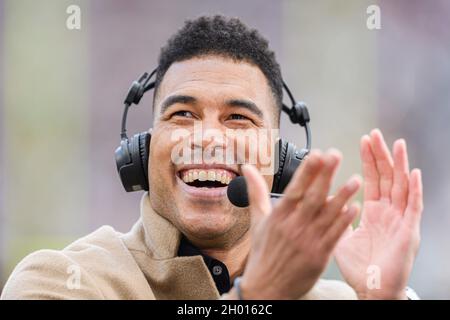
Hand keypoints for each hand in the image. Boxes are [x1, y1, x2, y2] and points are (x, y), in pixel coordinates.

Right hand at [239, 150, 360, 298]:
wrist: (267, 288)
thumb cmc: (263, 253)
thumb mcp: (257, 221)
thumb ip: (255, 192)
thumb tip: (246, 169)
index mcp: (278, 216)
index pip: (294, 189)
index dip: (306, 171)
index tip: (317, 154)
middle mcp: (293, 227)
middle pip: (312, 197)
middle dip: (325, 175)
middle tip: (336, 155)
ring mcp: (307, 242)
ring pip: (327, 215)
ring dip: (343, 196)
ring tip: (355, 179)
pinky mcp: (319, 256)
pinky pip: (335, 236)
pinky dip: (344, 222)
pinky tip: (354, 209)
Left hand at [335, 129, 422, 299]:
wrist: (371, 290)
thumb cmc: (359, 267)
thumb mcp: (342, 237)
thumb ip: (335, 218)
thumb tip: (324, 203)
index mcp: (373, 212)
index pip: (372, 179)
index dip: (369, 160)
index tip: (363, 141)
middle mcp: (388, 212)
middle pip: (386, 177)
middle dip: (380, 155)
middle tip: (374, 135)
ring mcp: (400, 220)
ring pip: (401, 186)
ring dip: (399, 164)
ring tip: (395, 144)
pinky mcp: (408, 231)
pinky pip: (413, 207)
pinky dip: (414, 189)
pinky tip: (412, 172)